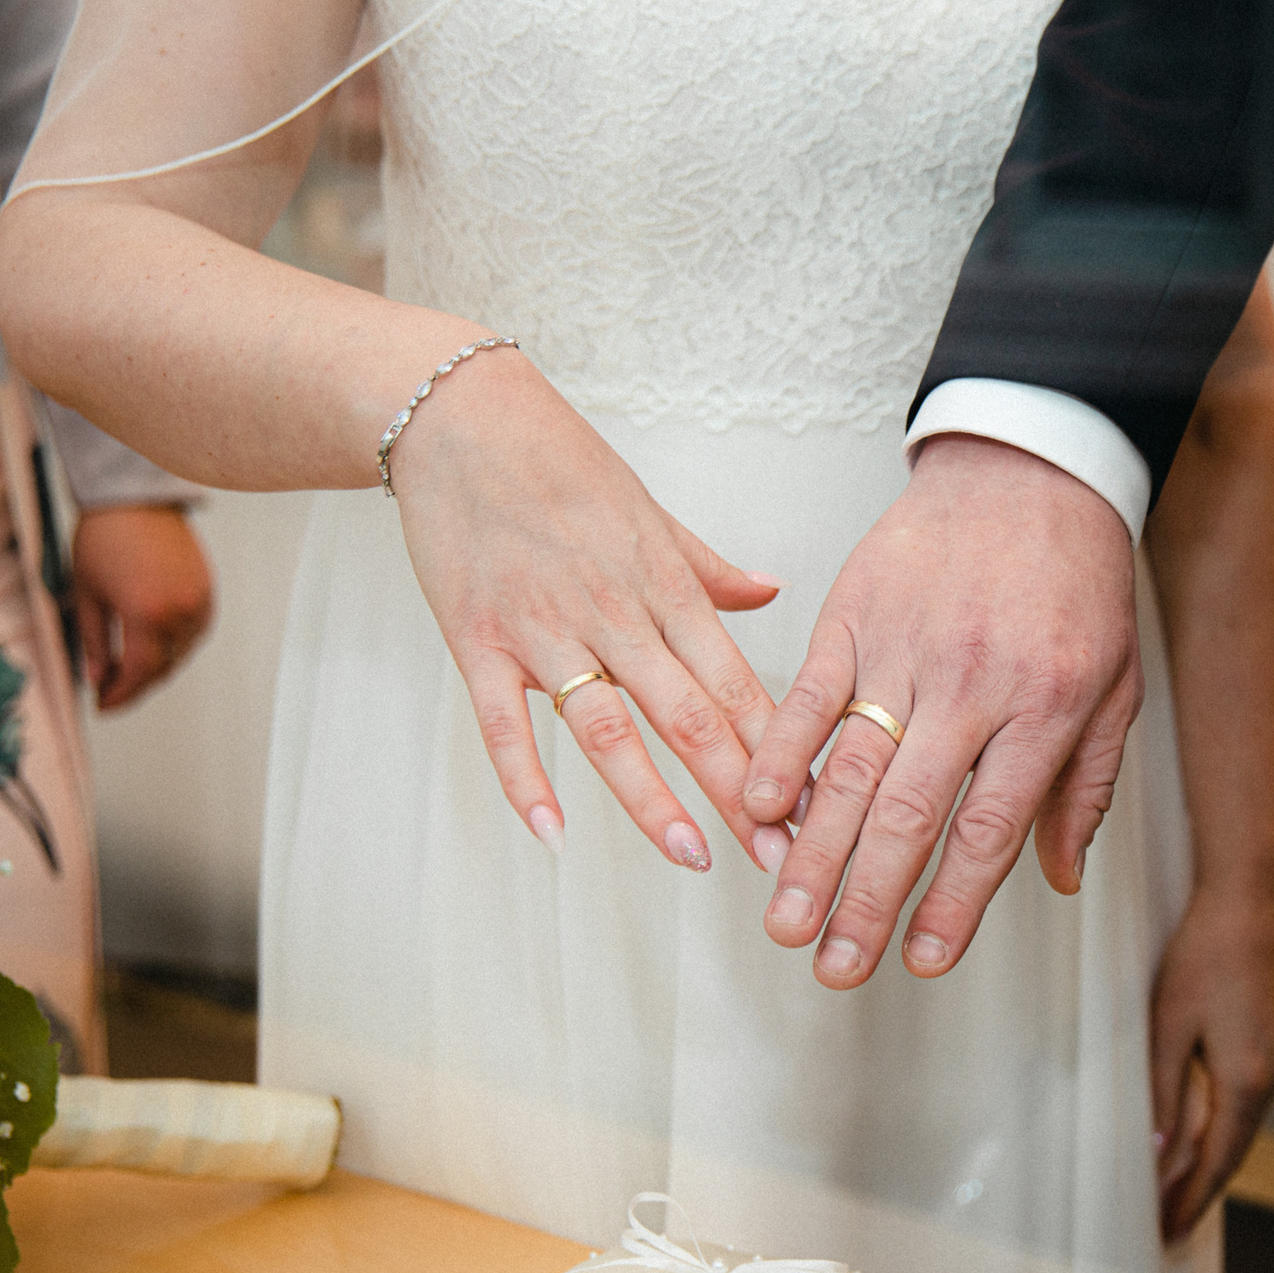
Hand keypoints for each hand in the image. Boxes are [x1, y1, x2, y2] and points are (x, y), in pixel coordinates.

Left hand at [69, 504, 214, 708]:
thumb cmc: (105, 536)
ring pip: (180, 655)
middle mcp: (181, 613)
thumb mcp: (86, 594)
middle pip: (162, 670)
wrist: (134, 497)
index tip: (102, 705)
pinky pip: (194, 635)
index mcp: (147, 615)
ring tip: (129, 670)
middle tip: (110, 691)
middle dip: (135, 686)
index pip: (138, 674)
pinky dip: (174, 647)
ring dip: (156, 668)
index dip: (119, 695)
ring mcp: (199, 603)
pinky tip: (154, 645)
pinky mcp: (207, 593)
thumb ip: (94, 642)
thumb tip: (96, 677)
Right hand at [389, 347, 793, 869]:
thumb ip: (710, 569)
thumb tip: (773, 591)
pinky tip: (553, 836)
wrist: (458, 414)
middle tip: (782, 858)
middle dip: (740, 792)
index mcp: (665, 588)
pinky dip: (526, 780)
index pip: (736, 684)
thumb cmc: (558, 462)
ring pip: (609, 727)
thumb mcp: (650, 512)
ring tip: (692, 856)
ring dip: (653, 798)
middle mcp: (615, 613)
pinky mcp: (477, 638)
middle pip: (690, 715)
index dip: (779, 751)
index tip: (816, 806)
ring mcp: (545, 629)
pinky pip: (504, 723)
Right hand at [742, 435, 1137, 987]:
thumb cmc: (1077, 586)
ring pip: (852, 767)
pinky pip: (809, 693)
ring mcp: (906, 647)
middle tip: (835, 967)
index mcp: (1043, 708)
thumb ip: (1084, 786)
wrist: (1031, 471)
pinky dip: (778, 753)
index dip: (953, 903)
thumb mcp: (1114, 687)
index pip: (989, 827)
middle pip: (910, 813)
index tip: (922, 962)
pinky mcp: (855, 613)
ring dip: (813, 853)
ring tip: (785, 919)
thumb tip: (1057, 881)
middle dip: (867, 901)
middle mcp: (972, 684)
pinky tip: (754, 809)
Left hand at [1150, 887, 1273, 1243]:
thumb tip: (1160, 1150)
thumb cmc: (1204, 959)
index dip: (1191, 1201)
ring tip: (1176, 1196)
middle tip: (1167, 1228)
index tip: (1167, 1234)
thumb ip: (1164, 1093)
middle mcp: (1271, 1081)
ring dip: (1210, 1166)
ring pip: (1239, 1133)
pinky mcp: (1269, 1047)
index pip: (1216, 1162)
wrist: (1247, 906)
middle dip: (1199, 1194)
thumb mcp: (1168, 1029)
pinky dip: (1220, 1136)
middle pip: (1232, 1155)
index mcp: (1247, 1082)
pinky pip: (1243, 1109)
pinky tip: (1198, 1143)